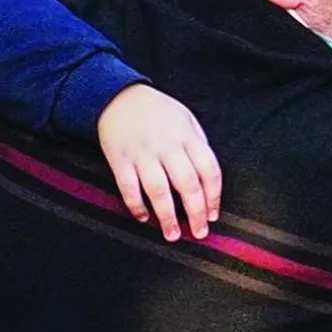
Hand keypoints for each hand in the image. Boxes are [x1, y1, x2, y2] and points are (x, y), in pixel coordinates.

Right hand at [96, 84, 222, 241]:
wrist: (117, 95)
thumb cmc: (156, 110)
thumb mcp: (185, 118)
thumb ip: (199, 143)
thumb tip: (208, 176)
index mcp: (187, 136)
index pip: (208, 170)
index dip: (213, 196)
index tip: (213, 215)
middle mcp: (167, 146)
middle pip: (187, 184)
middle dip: (196, 212)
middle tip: (199, 233)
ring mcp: (142, 153)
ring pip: (158, 190)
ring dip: (167, 216)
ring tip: (172, 235)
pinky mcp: (119, 159)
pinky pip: (128, 187)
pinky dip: (136, 205)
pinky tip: (144, 217)